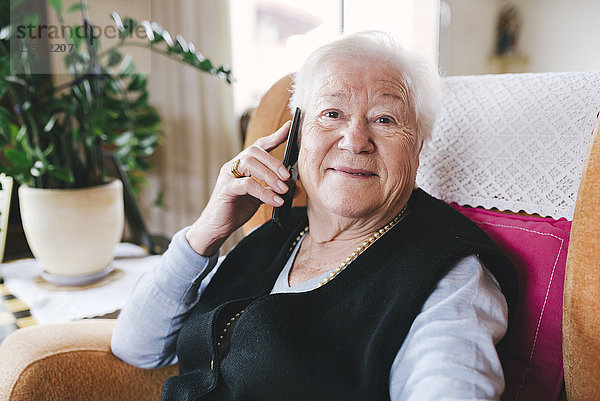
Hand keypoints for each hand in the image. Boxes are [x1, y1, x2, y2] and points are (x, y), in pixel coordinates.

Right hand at [186, 121, 291, 255]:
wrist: (217, 227)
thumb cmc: (237, 209)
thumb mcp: (259, 196)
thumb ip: (273, 188)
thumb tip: (295, 186)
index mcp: (243, 164)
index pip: (259, 146)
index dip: (274, 136)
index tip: (289, 128)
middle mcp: (234, 165)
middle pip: (254, 151)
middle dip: (274, 161)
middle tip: (287, 176)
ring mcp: (228, 176)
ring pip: (249, 163)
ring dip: (270, 175)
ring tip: (283, 189)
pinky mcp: (226, 189)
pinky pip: (247, 184)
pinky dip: (264, 192)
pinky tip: (276, 200)